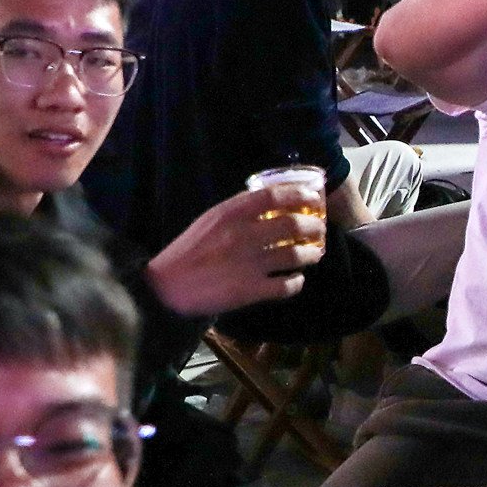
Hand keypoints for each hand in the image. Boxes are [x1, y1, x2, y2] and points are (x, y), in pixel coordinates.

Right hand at [145, 184, 324, 316]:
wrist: (166, 288)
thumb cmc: (188, 251)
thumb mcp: (209, 220)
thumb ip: (237, 210)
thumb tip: (270, 201)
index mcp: (229, 214)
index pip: (273, 196)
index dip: (299, 195)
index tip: (313, 197)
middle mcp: (242, 236)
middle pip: (293, 224)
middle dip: (314, 226)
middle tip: (319, 229)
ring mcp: (248, 264)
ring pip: (295, 255)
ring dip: (311, 254)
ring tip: (314, 254)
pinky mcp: (249, 291)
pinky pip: (286, 286)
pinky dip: (297, 282)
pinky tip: (297, 280)